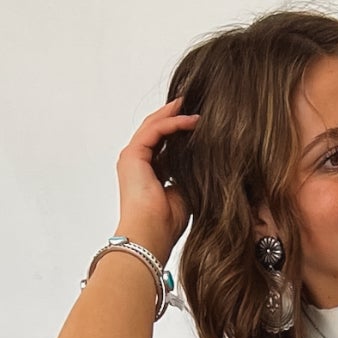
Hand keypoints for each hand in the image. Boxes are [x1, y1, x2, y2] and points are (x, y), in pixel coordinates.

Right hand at [114, 94, 199, 261]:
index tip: (195, 123)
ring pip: (153, 126)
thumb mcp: (184, 194)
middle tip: (190, 103)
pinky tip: (190, 120)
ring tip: (190, 104)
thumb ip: (188, 177)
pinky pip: (155, 130)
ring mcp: (132, 158)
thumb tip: (205, 165)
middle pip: (154, 130)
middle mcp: (136, 163)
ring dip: (173, 114)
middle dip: (172, 115)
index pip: (161, 144)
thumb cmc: (166, 224)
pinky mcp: (133, 155)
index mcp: (146, 174)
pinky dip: (173, 123)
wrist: (151, 234)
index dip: (177, 131)